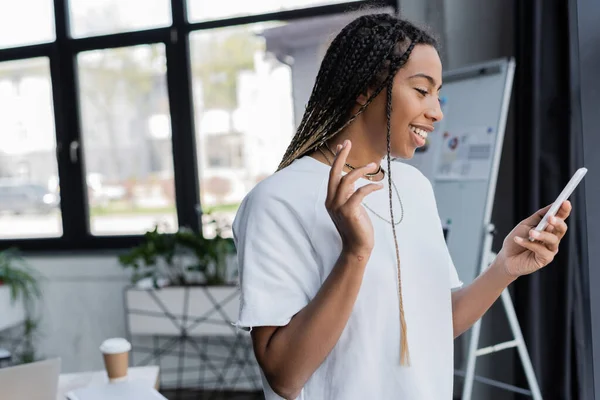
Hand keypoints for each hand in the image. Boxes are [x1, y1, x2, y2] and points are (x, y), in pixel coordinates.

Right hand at [325, 140, 382, 255]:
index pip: (332, 175)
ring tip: (374, 165)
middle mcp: (331, 202)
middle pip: (334, 173)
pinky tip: (379, 186)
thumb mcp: (350, 208)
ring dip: (361, 170)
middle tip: (348, 143)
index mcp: (330, 199)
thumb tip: (351, 180)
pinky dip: (370, 187)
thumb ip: (348, 195)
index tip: (343, 146)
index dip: (337, 159)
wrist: (357, 248)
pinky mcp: (349, 212)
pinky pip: (359, 192)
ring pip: (347, 180)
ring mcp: (338, 207)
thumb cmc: (356, 227)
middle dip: (341, 157)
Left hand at [496, 201, 571, 278]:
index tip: (565, 202)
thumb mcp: (525, 225)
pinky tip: (518, 240)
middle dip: (557, 222)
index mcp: (549, 228)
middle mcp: (552, 239)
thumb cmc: (516, 239)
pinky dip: (529, 243)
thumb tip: (552, 207)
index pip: (560, 218)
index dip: (564, 210)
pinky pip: (541, 250)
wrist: (506, 257)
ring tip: (531, 232)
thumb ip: (538, 217)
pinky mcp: (545, 259)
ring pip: (553, 239)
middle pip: (562, 229)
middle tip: (550, 218)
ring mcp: (550, 249)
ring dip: (542, 234)